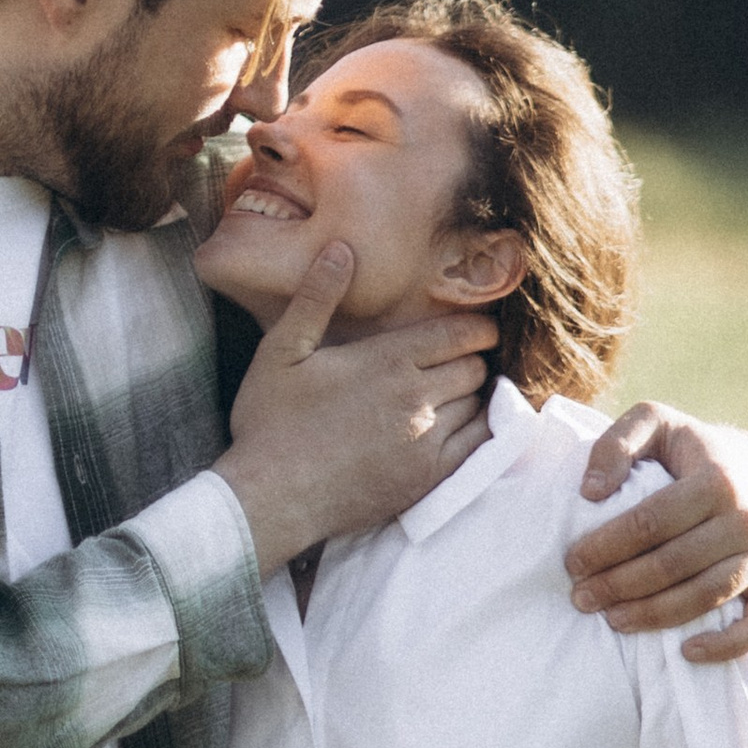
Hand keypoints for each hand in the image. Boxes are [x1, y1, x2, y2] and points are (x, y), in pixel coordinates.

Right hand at [217, 246, 494, 575]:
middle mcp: (416, 397)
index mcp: (387, 360)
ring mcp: (425, 440)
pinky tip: (458, 427)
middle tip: (456, 360)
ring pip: (478, 405)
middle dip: (471, 359)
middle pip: (475, 366)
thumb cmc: (270, 423)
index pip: (460, 333)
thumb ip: (316, 298)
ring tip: (453, 393)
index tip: (476, 329)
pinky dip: (477, 432)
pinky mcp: (427, 478)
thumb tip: (341, 249)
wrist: (270, 498)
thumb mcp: (282, 351)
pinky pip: (477, 447)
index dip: (476, 327)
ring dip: (472, 396)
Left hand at [569, 407, 747, 657]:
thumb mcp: (655, 424)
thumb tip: (591, 492)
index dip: (606, 546)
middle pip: (673, 565)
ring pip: (704, 598)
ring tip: (612, 619)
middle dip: (618, 585)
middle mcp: (747, 520)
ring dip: (653, 616)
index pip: (651, 522)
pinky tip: (685, 652)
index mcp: (717, 479)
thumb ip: (617, 443)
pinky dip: (725, 646)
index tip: (572, 562)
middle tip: (580, 598)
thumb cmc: (690, 450)